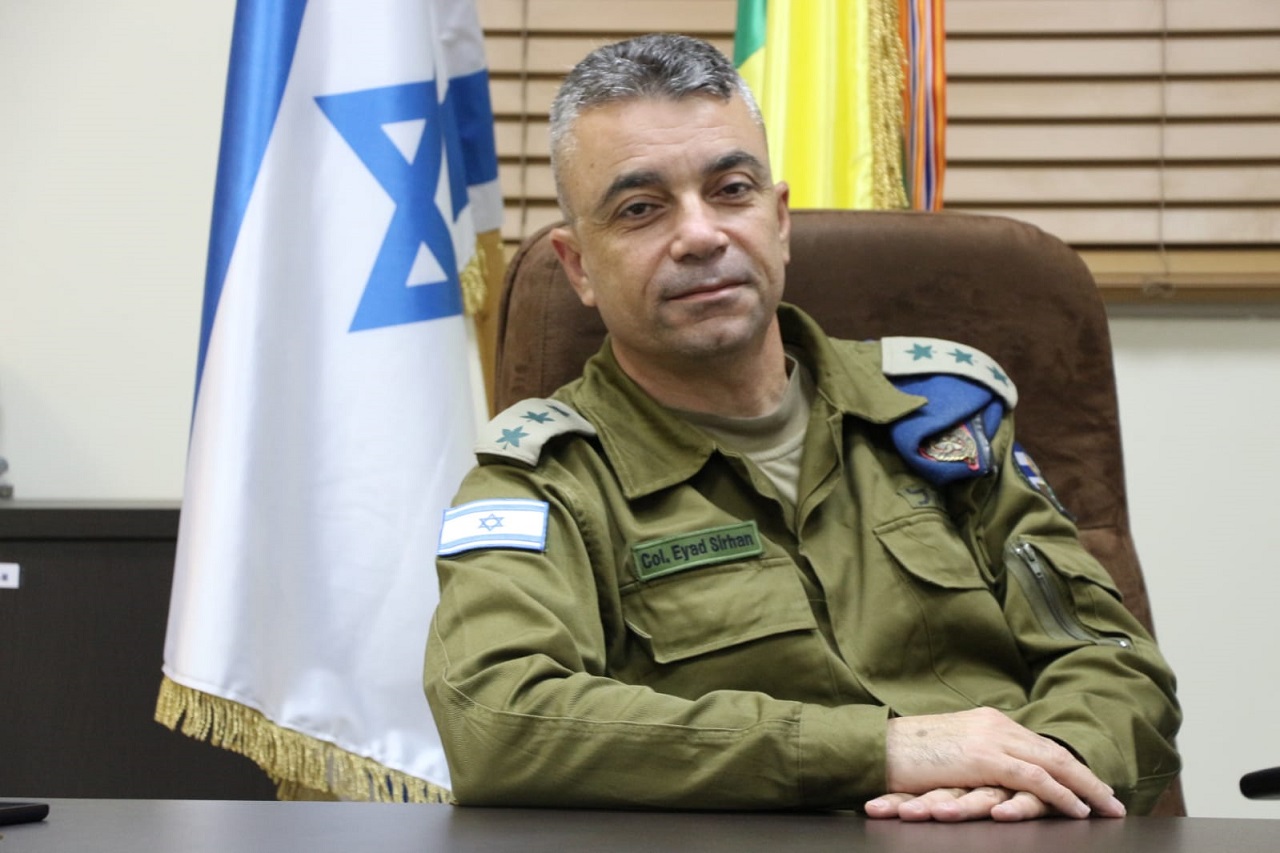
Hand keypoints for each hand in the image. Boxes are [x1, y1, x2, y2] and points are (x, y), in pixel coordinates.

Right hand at [883, 707, 1125, 819]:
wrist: (873, 746)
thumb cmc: (900, 755)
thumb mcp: (944, 752)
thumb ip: (970, 757)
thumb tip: (985, 776)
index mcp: (985, 721)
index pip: (1036, 744)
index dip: (1066, 766)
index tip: (1088, 784)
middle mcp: (994, 724)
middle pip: (1053, 751)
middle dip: (1086, 776)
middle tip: (1112, 799)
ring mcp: (990, 739)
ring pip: (1054, 763)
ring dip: (1085, 786)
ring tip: (1108, 806)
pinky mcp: (984, 758)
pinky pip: (1036, 779)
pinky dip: (1063, 794)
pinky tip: (1079, 810)